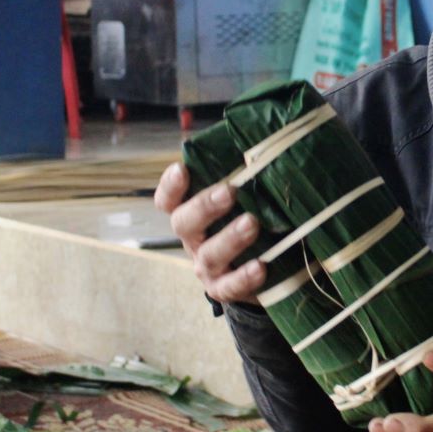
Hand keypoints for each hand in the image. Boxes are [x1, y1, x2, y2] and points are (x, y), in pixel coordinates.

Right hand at [154, 162, 265, 304]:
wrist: (261, 273)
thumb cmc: (250, 222)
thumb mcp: (247, 198)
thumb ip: (248, 174)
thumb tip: (263, 142)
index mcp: (192, 214)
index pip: (169, 200)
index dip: (170, 186)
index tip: (182, 169)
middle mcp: (193, 239)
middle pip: (184, 224)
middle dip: (204, 206)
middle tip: (229, 191)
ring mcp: (206, 267)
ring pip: (209, 255)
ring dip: (229, 238)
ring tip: (252, 223)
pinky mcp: (224, 289)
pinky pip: (229, 286)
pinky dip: (244, 277)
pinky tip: (260, 266)